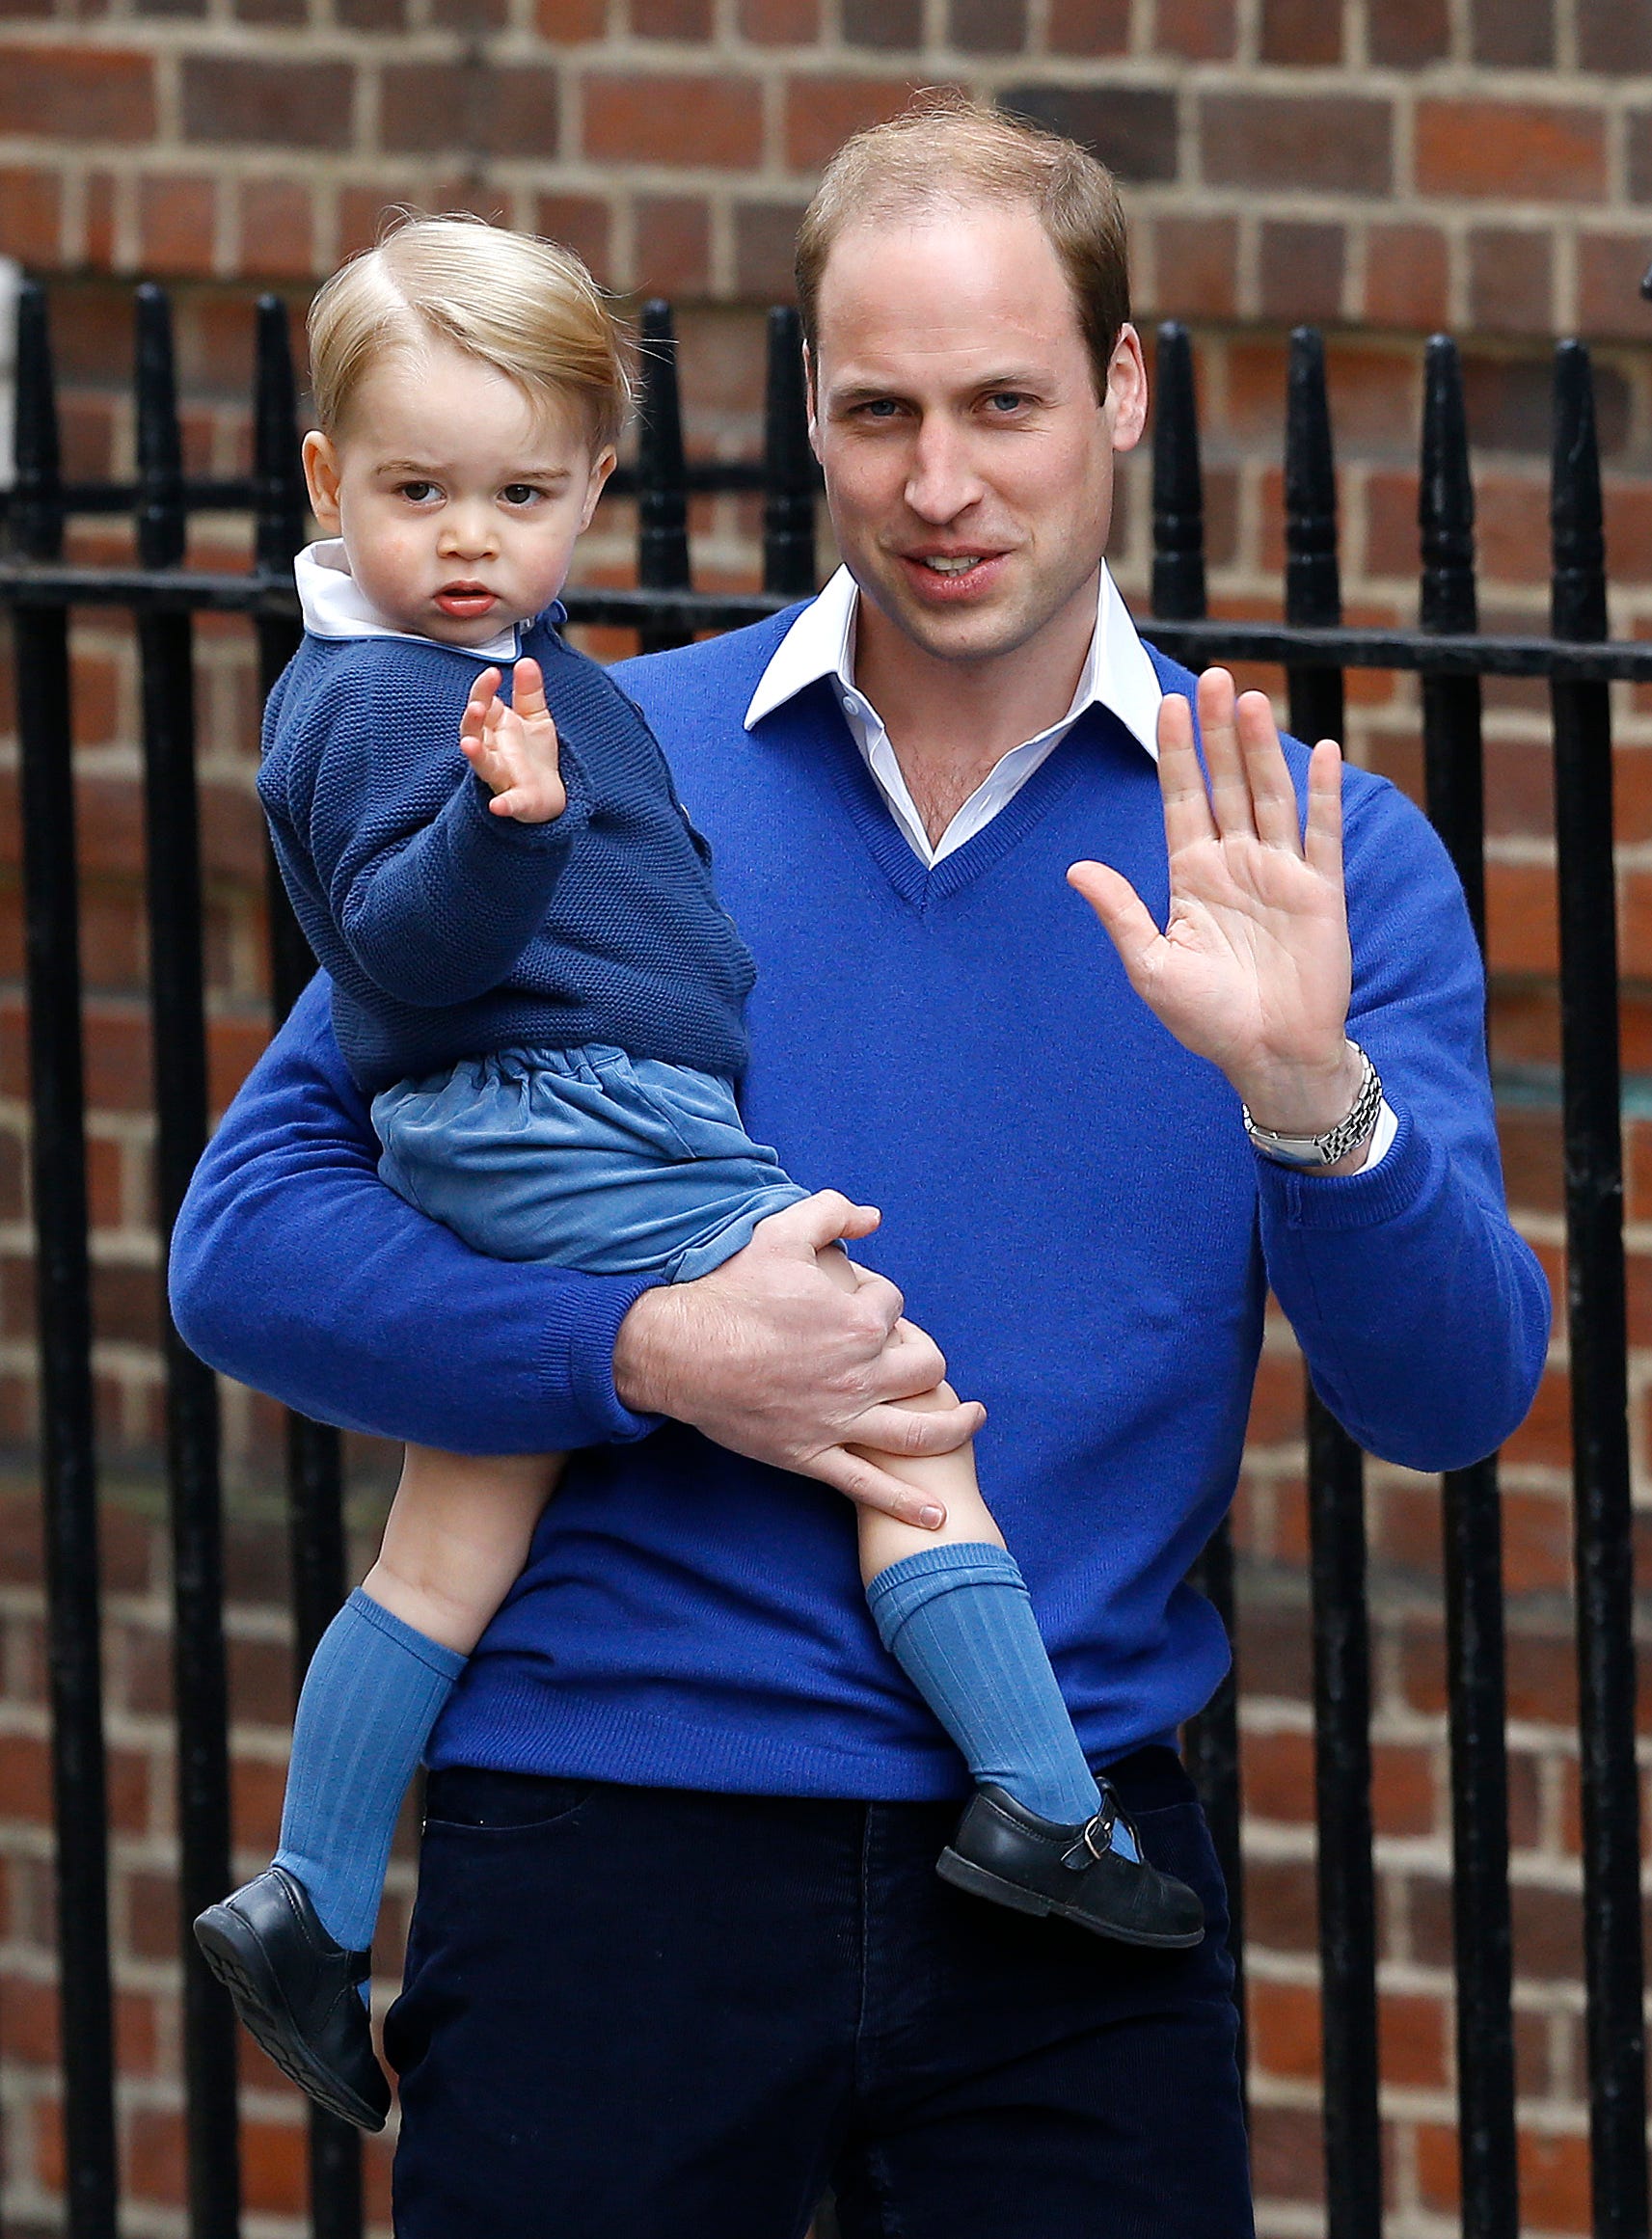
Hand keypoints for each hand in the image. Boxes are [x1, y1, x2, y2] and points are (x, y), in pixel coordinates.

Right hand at [459, 658, 566, 822]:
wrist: (549, 794)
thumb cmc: (534, 754)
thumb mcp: (535, 718)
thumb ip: (529, 692)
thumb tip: (526, 661)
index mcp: (496, 728)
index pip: (483, 705)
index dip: (483, 690)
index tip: (493, 673)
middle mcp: (493, 750)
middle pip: (474, 732)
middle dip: (472, 719)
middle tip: (477, 706)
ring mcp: (502, 776)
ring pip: (483, 765)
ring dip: (475, 755)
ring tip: (468, 745)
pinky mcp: (517, 801)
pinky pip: (507, 803)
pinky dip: (503, 805)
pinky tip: (498, 806)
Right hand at [612, 1190, 984, 1525]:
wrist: (678, 1349)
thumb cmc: (728, 1291)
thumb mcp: (780, 1232)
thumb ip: (831, 1213)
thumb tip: (872, 1217)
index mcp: (858, 1321)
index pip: (895, 1307)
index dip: (881, 1300)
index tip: (861, 1301)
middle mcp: (859, 1374)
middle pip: (925, 1367)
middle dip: (927, 1358)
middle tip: (916, 1357)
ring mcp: (838, 1419)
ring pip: (918, 1431)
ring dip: (954, 1427)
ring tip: (971, 1419)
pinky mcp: (811, 1455)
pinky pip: (868, 1485)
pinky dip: (905, 1503)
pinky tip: (936, 1516)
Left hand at [1068, 666, 1366, 1152]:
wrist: (1269, 1057)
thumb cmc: (1207, 1019)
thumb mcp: (1151, 967)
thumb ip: (1121, 913)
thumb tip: (1076, 868)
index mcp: (1192, 876)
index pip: (1182, 799)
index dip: (1176, 752)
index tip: (1165, 701)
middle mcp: (1236, 864)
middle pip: (1226, 783)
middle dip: (1216, 733)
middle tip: (1211, 678)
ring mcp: (1281, 874)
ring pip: (1269, 796)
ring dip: (1260, 749)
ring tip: (1249, 699)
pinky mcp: (1321, 892)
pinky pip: (1321, 834)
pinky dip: (1320, 793)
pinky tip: (1317, 750)